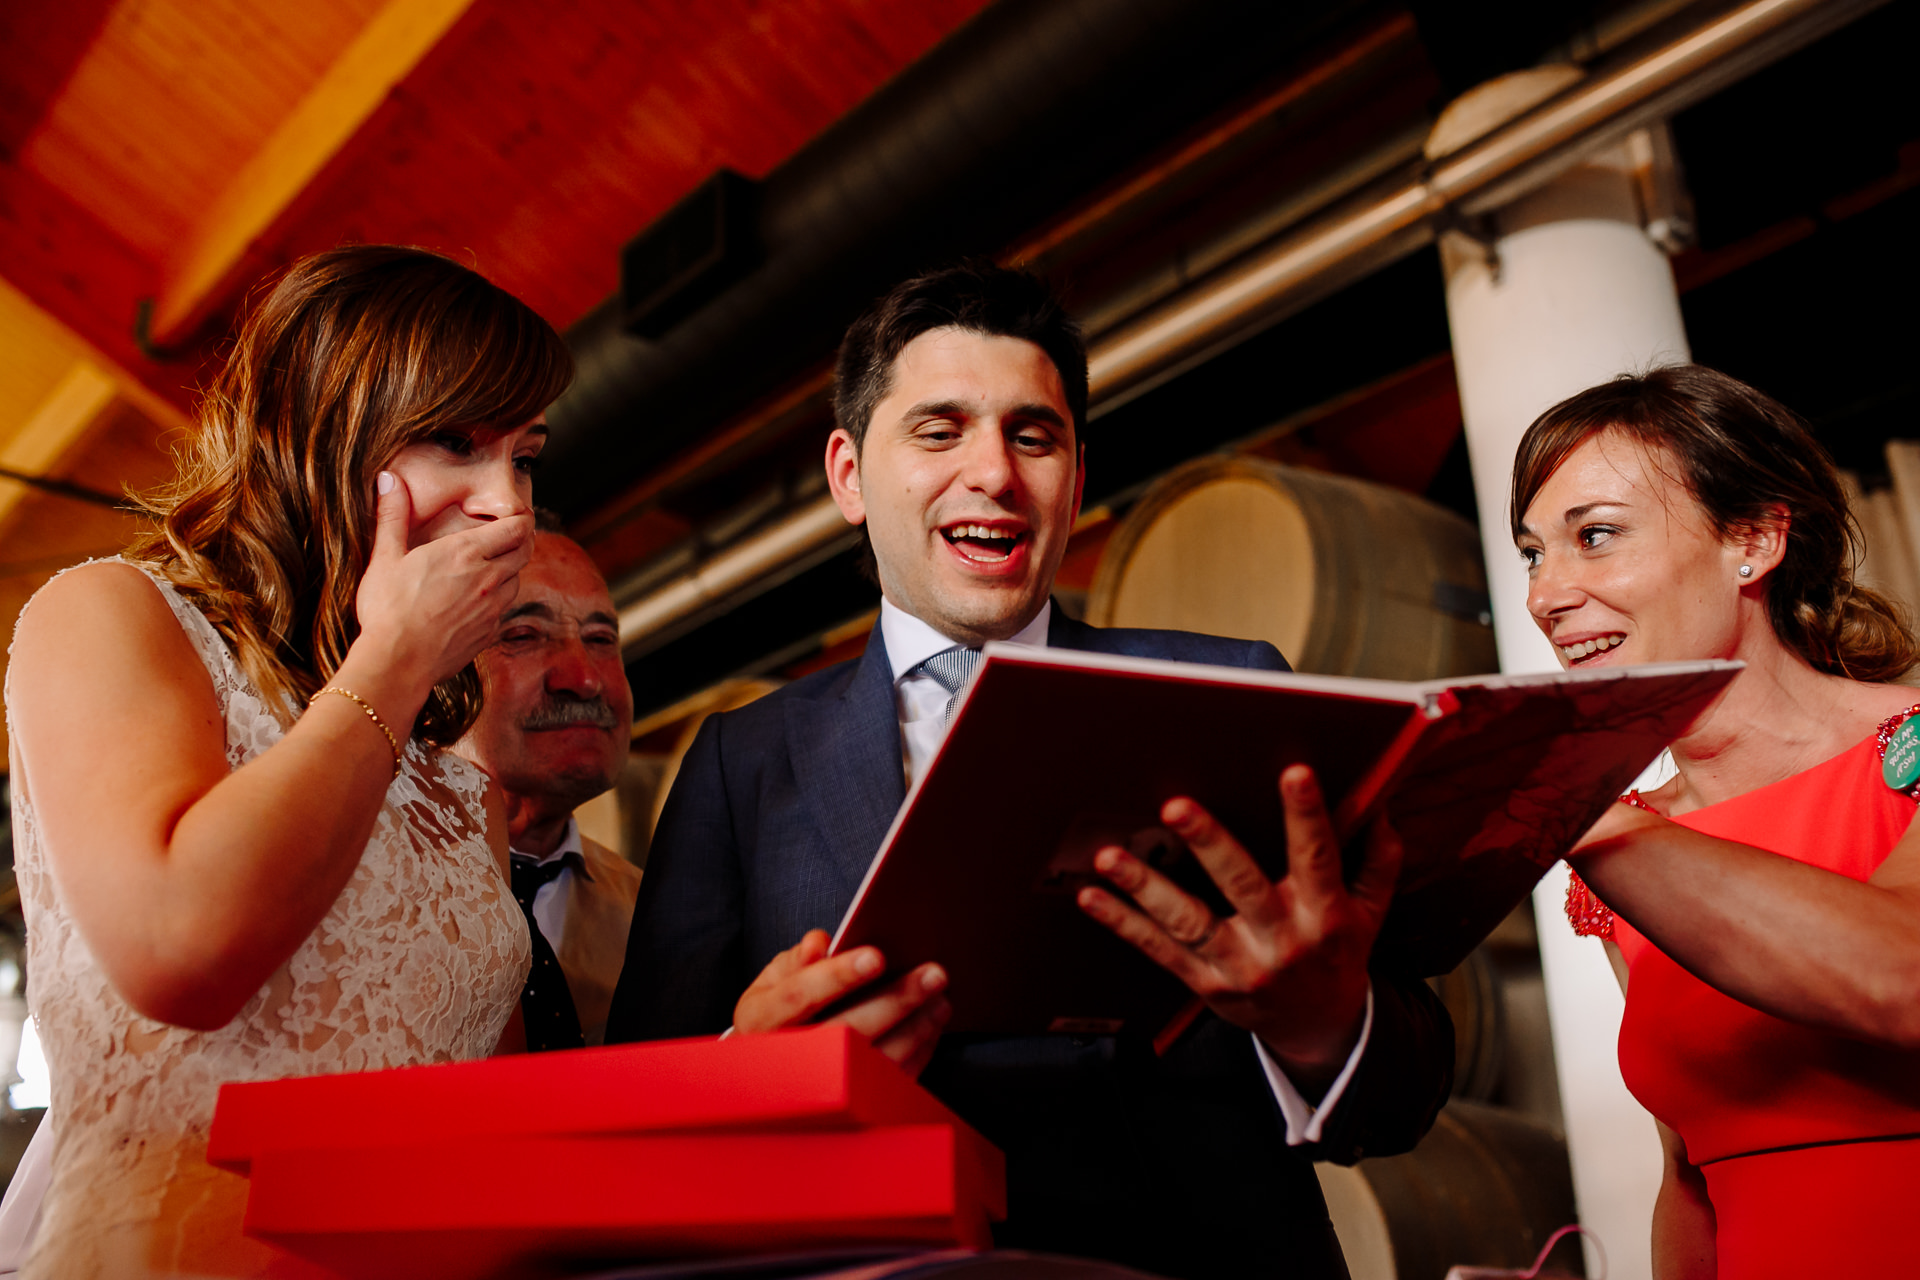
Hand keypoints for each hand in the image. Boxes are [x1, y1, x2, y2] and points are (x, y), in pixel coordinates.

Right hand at [352, 471, 532, 691]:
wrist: (398, 663)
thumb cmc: (389, 609)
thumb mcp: (385, 558)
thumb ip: (392, 516)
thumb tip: (389, 480)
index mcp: (466, 553)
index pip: (515, 529)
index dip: (521, 520)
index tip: (516, 516)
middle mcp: (488, 578)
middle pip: (524, 552)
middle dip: (521, 541)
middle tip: (509, 536)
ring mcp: (492, 609)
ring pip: (516, 582)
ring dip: (509, 572)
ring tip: (490, 568)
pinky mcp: (488, 634)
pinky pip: (503, 611)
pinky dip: (497, 602)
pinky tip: (477, 603)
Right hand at [733, 929, 951, 1076]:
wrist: (770, 1070)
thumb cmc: (777, 1011)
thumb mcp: (773, 981)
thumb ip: (796, 960)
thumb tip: (820, 944)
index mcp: (760, 1021)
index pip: (800, 995)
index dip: (838, 975)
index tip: (878, 955)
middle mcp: (787, 1059)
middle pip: (847, 1031)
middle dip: (895, 1001)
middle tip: (934, 973)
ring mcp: (820, 1086)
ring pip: (876, 1062)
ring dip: (916, 1028)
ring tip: (941, 998)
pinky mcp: (850, 1103)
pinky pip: (891, 1082)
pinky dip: (918, 1053)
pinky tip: (932, 1025)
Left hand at [1076, 764, 1400, 1087]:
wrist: (1320, 1031)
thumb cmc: (1338, 953)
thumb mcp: (1371, 913)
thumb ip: (1378, 861)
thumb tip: (1380, 808)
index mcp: (1325, 915)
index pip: (1317, 858)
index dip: (1306, 816)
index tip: (1295, 771)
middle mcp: (1281, 941)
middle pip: (1242, 886)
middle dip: (1209, 844)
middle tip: (1175, 806)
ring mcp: (1239, 966)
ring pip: (1188, 922)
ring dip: (1145, 887)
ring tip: (1109, 857)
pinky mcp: (1205, 984)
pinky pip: (1159, 950)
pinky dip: (1123, 923)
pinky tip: (1092, 897)